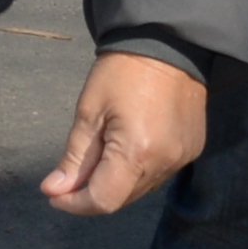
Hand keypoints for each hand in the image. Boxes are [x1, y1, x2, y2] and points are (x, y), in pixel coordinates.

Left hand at [38, 49, 208, 216]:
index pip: (104, 201)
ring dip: (115, 184)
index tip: (55, 194)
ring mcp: (183, 158)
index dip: (75, 204)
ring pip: (140, 190)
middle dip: (92, 193)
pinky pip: (159, 174)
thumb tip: (54, 190)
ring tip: (98, 156)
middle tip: (69, 176)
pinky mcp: (192, 150)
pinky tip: (125, 150)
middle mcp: (165, 162)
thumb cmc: (122, 72)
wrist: (169, 44)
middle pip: (122, 199)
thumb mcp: (89, 111)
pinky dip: (137, 171)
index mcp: (137, 152)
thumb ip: (74, 158)